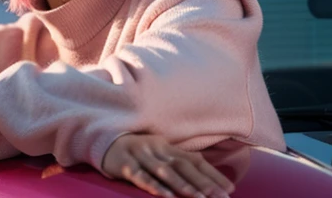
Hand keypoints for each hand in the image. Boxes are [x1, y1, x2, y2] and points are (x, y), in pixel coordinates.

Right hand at [102, 134, 234, 197]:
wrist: (101, 140)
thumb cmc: (134, 151)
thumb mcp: (157, 153)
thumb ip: (176, 162)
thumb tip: (202, 178)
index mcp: (168, 146)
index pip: (195, 160)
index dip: (213, 174)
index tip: (230, 190)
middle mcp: (158, 149)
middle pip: (184, 166)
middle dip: (204, 182)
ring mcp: (141, 155)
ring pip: (165, 170)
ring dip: (182, 184)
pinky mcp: (124, 163)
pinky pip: (141, 176)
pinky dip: (154, 186)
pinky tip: (166, 196)